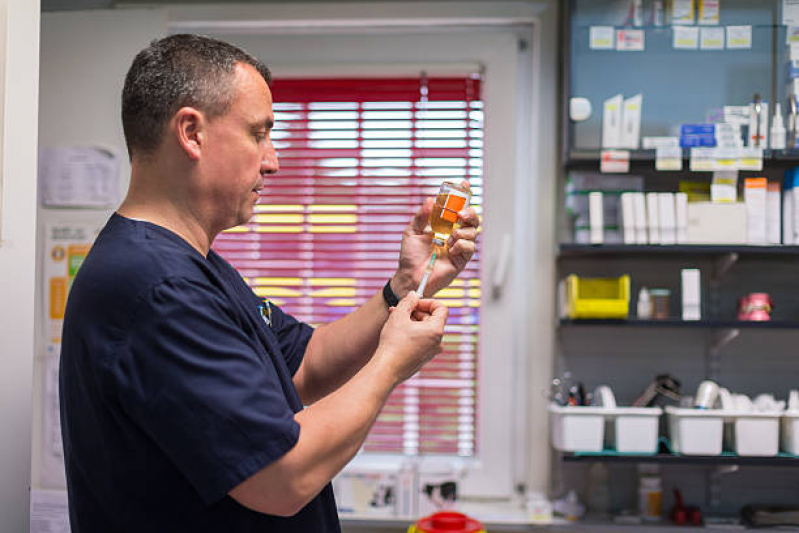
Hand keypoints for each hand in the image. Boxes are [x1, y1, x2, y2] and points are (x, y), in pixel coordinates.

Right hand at [376, 291, 447, 384]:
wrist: (387, 369)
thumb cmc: (393, 343)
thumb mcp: (399, 316)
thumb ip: (408, 302)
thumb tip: (413, 295)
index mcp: (436, 330)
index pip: (441, 308)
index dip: (427, 302)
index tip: (413, 302)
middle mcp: (438, 341)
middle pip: (431, 319)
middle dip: (415, 312)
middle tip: (398, 309)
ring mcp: (431, 351)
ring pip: (424, 329)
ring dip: (411, 322)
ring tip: (394, 320)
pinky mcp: (423, 358)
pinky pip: (421, 340)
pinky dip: (411, 333)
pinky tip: (396, 333)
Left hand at [392, 180, 479, 297]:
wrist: (409, 276)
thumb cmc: (410, 256)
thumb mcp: (412, 232)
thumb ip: (421, 216)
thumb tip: (430, 200)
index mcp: (444, 226)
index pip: (457, 208)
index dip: (462, 196)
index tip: (463, 184)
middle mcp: (454, 234)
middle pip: (472, 218)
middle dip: (469, 212)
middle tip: (459, 214)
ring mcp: (459, 247)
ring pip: (473, 232)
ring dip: (461, 232)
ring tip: (448, 238)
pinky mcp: (462, 259)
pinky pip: (469, 247)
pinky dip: (461, 245)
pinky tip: (450, 250)